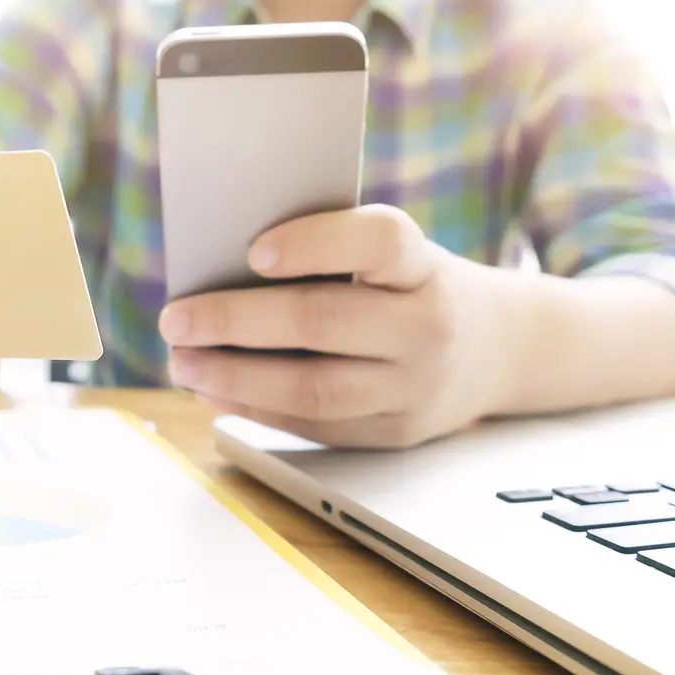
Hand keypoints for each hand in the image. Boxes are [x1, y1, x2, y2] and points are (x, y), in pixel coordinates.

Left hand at [158, 205, 509, 447]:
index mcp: (425, 266)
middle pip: (324, 322)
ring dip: (234, 378)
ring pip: (314, 389)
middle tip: (176, 319)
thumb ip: (329, 254)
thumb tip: (220, 273)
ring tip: (183, 363)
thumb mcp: (394, 257)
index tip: (252, 251)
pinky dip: (256, 409)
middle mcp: (429, 327)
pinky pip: (315, 426)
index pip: (379, 242)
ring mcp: (415, 388)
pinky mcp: (396, 432)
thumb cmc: (411, 286)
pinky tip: (214, 392)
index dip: (316, 243)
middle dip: (236, 321)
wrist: (499, 349)